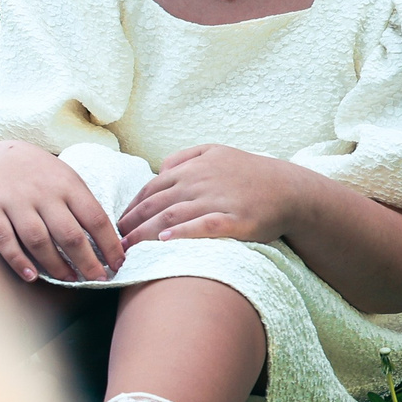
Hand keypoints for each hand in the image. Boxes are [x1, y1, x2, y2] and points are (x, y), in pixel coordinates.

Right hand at [0, 140, 125, 282]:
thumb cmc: (41, 176)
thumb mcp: (67, 179)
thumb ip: (85, 206)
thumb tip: (112, 242)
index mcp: (67, 184)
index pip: (95, 218)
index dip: (109, 245)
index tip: (118, 265)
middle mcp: (42, 192)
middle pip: (69, 234)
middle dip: (87, 262)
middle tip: (97, 279)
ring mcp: (15, 201)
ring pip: (38, 240)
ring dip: (56, 265)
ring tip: (69, 279)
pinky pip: (5, 241)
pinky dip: (19, 261)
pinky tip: (32, 276)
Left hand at [117, 144, 307, 245]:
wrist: (289, 189)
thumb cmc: (249, 174)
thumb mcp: (217, 152)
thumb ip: (185, 157)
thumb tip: (159, 170)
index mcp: (193, 167)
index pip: (150, 189)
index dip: (130, 208)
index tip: (115, 226)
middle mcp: (200, 181)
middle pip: (154, 204)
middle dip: (130, 224)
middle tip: (113, 243)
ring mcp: (216, 200)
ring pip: (171, 216)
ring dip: (144, 234)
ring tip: (128, 249)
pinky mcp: (234, 220)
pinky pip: (203, 226)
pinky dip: (182, 232)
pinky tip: (164, 241)